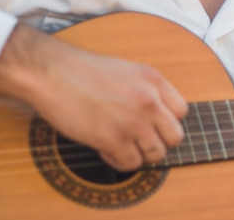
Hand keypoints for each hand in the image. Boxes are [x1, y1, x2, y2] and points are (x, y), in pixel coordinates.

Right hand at [0, 23, 188, 170]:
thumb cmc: (82, 70)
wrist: (52, 73)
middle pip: (175, 136)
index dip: (168, 121)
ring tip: (122, 146)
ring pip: (156, 154)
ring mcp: (133, 121)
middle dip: (160, 142)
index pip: (182, 111)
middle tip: (141, 141)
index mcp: (153, 79)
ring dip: (140, 154)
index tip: (154, 125)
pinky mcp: (113, 139)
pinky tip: (107, 151)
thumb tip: (158, 115)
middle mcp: (149, 100)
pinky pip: (131, 163)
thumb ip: (147, 89)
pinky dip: (120, 162)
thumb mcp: (127, 70)